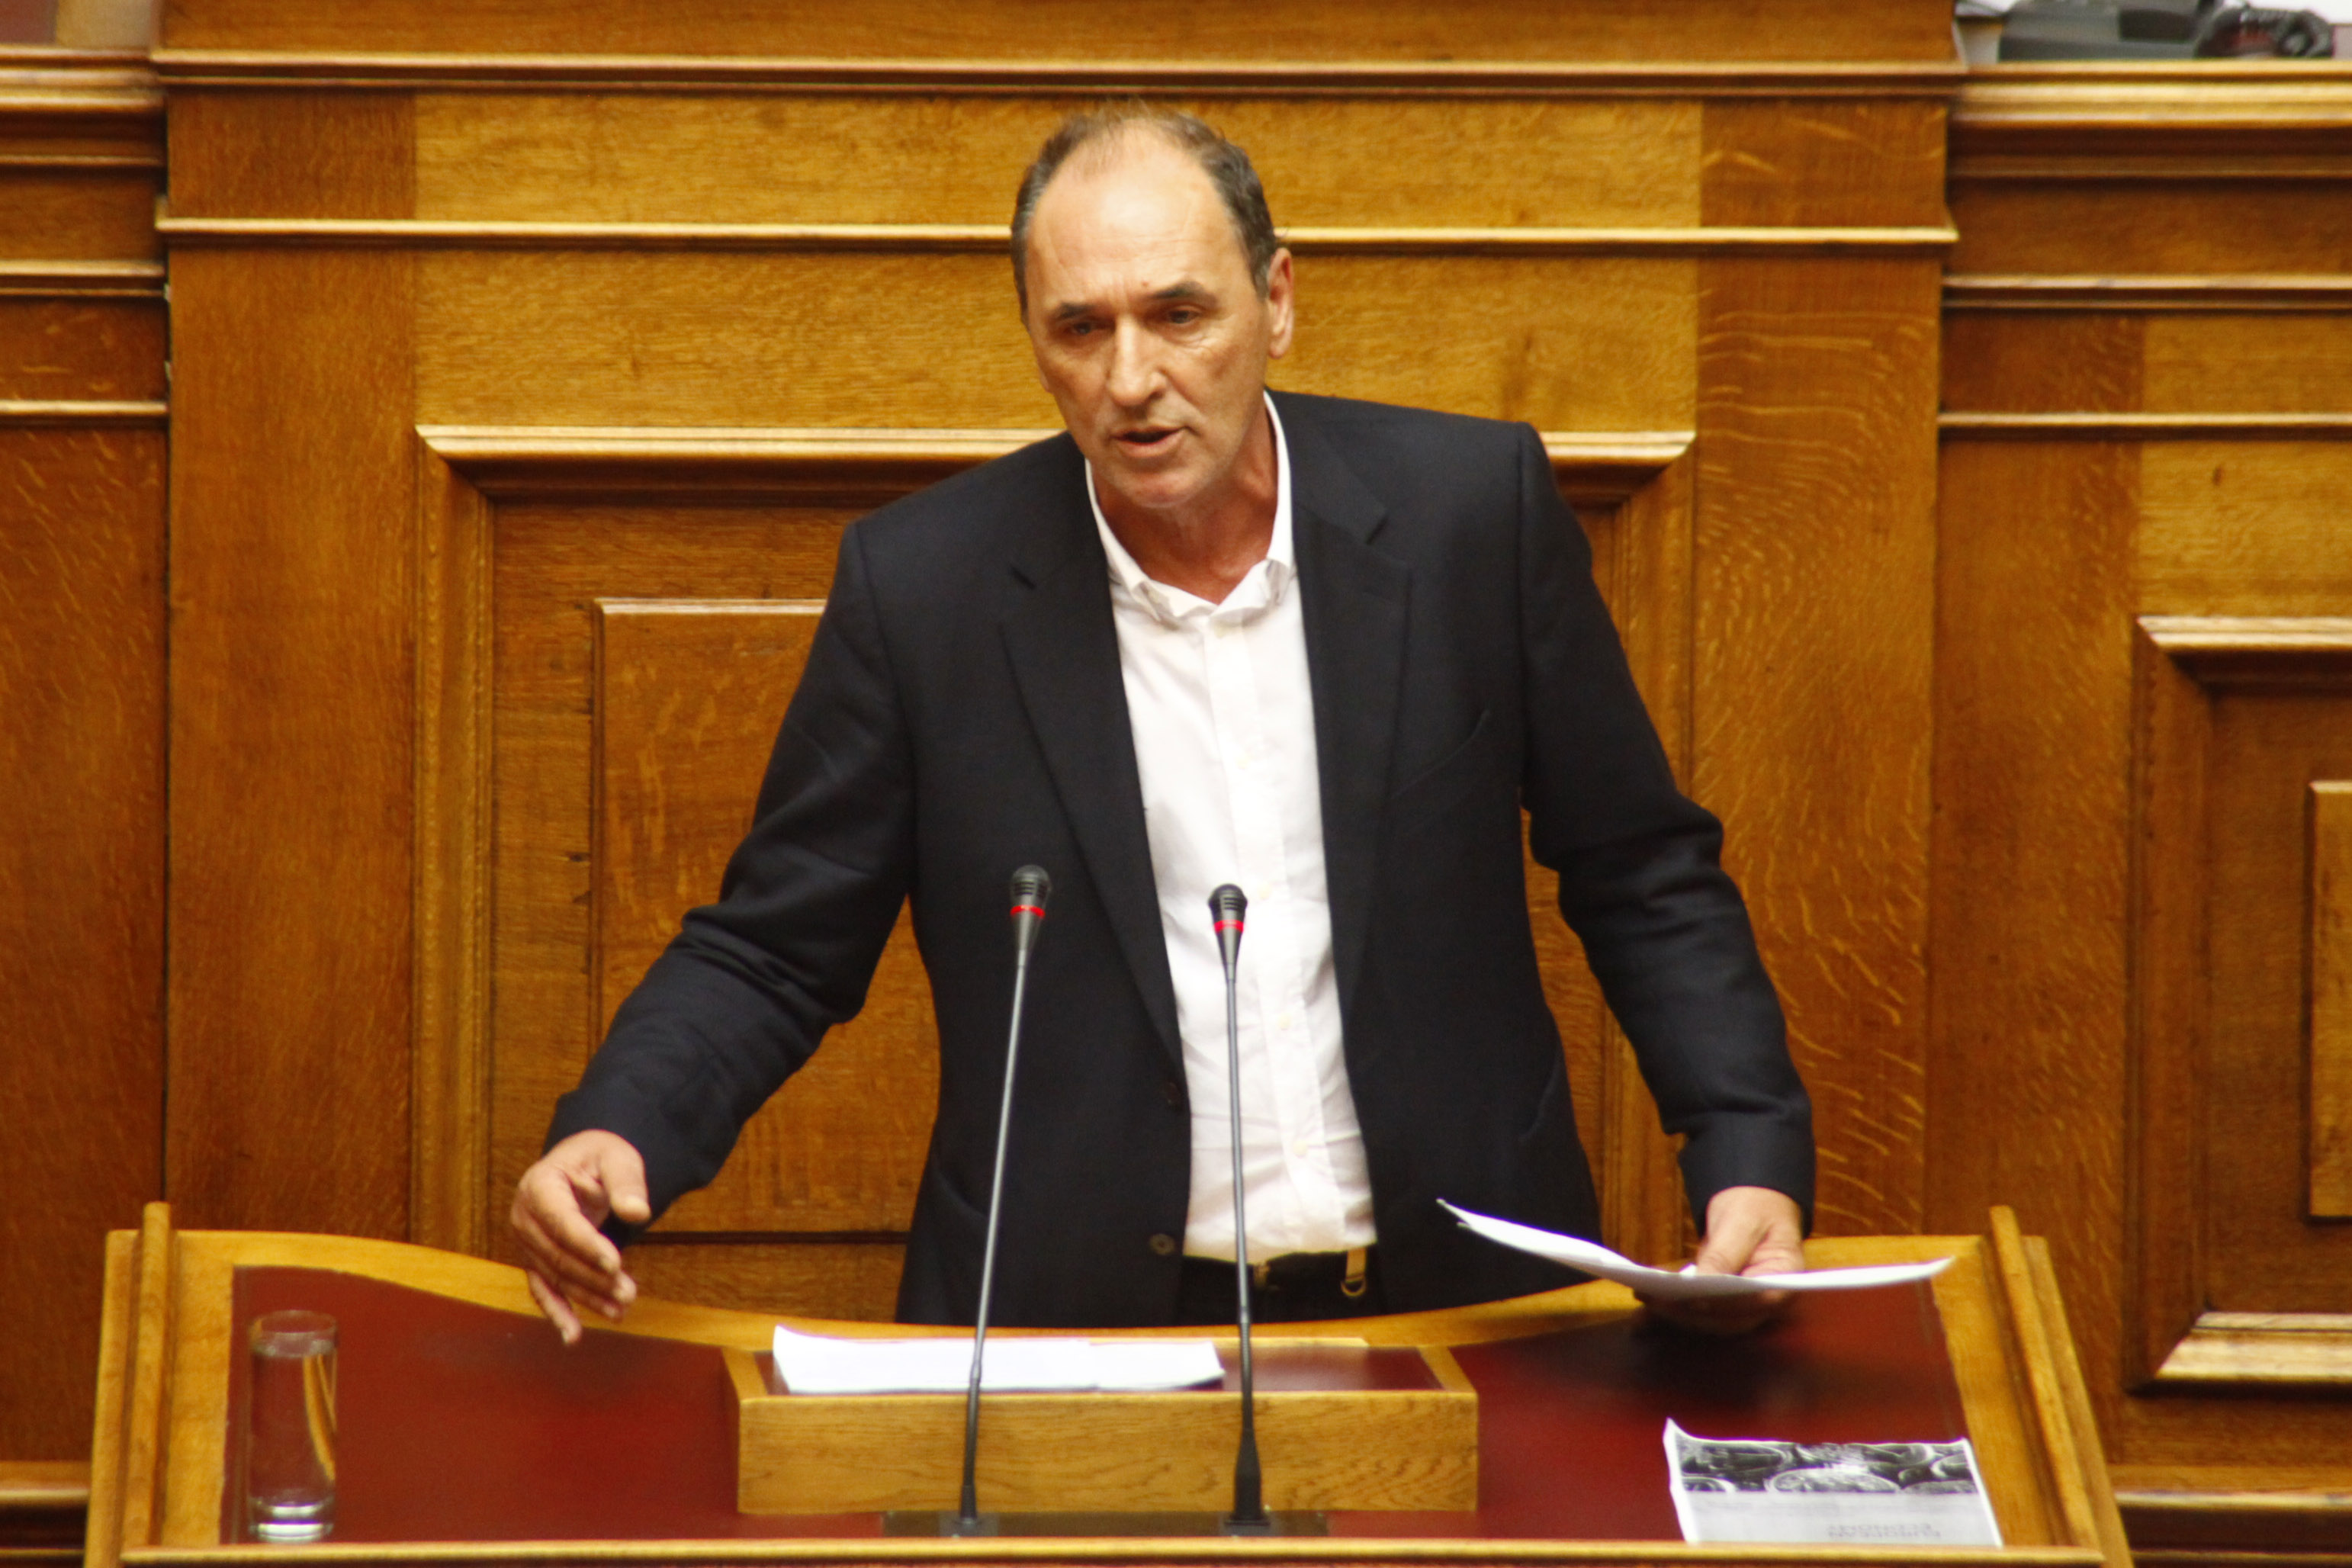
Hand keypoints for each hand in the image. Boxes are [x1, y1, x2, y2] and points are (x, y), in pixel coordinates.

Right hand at [509, 1131, 650, 1343]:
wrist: (581, 1164)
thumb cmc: (600, 1158)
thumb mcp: (617, 1158)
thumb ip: (626, 1183)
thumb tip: (638, 1212)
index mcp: (539, 1185)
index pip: (562, 1221)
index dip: (587, 1244)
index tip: (615, 1263)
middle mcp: (523, 1216)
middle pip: (558, 1255)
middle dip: (593, 1277)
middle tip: (629, 1293)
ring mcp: (525, 1242)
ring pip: (555, 1276)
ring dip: (586, 1297)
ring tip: (621, 1310)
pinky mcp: (534, 1260)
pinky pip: (543, 1289)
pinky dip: (557, 1313)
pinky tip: (572, 1336)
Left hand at [1639, 1185, 1805, 1335]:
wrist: (1750, 1207)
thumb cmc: (1755, 1208)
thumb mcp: (1743, 1222)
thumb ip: (1726, 1253)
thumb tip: (1705, 1281)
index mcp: (1784, 1283)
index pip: (1757, 1302)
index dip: (1726, 1305)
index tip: (1695, 1301)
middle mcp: (1763, 1303)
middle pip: (1728, 1318)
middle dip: (1690, 1311)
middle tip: (1657, 1299)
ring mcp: (1740, 1308)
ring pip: (1707, 1320)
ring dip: (1674, 1313)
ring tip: (1645, 1297)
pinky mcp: (1718, 1305)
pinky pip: (1694, 1312)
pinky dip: (1670, 1310)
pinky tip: (1645, 1306)